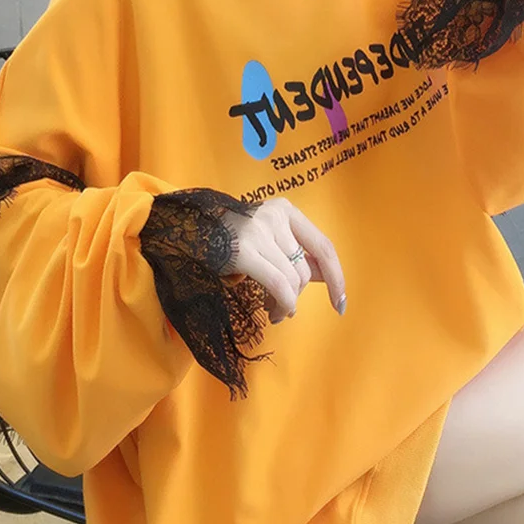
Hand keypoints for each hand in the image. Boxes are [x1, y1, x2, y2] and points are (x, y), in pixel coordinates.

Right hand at [220, 198, 346, 323]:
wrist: (184, 230)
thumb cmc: (228, 238)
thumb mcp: (267, 239)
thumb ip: (296, 254)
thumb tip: (326, 278)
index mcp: (285, 210)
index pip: (323, 246)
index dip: (336, 277)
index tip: (340, 302)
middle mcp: (274, 216)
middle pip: (304, 268)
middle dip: (298, 295)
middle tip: (283, 309)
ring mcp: (258, 231)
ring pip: (292, 279)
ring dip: (287, 304)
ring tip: (274, 311)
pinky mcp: (243, 250)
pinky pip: (278, 285)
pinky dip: (283, 304)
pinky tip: (275, 312)